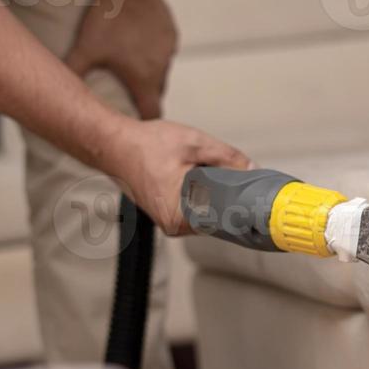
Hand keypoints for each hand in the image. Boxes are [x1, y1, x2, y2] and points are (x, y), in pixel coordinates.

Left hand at [66, 0, 176, 119]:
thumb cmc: (109, 18)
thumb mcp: (85, 48)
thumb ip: (73, 72)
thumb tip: (54, 90)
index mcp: (144, 81)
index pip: (152, 115)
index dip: (144, 123)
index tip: (135, 124)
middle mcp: (162, 70)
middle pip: (156, 93)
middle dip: (142, 96)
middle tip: (124, 92)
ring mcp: (169, 51)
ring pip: (160, 70)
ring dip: (147, 71)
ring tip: (128, 60)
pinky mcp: (171, 34)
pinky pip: (163, 50)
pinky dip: (152, 51)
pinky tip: (136, 37)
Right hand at [110, 120, 251, 234]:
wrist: (113, 144)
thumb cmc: (145, 145)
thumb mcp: (195, 143)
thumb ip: (227, 157)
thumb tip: (251, 169)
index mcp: (180, 215)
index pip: (225, 219)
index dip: (242, 204)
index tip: (254, 194)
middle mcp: (173, 225)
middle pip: (217, 216)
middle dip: (229, 196)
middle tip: (235, 174)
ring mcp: (169, 222)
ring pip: (207, 211)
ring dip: (215, 194)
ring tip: (210, 171)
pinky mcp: (166, 214)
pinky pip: (194, 207)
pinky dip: (201, 193)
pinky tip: (198, 176)